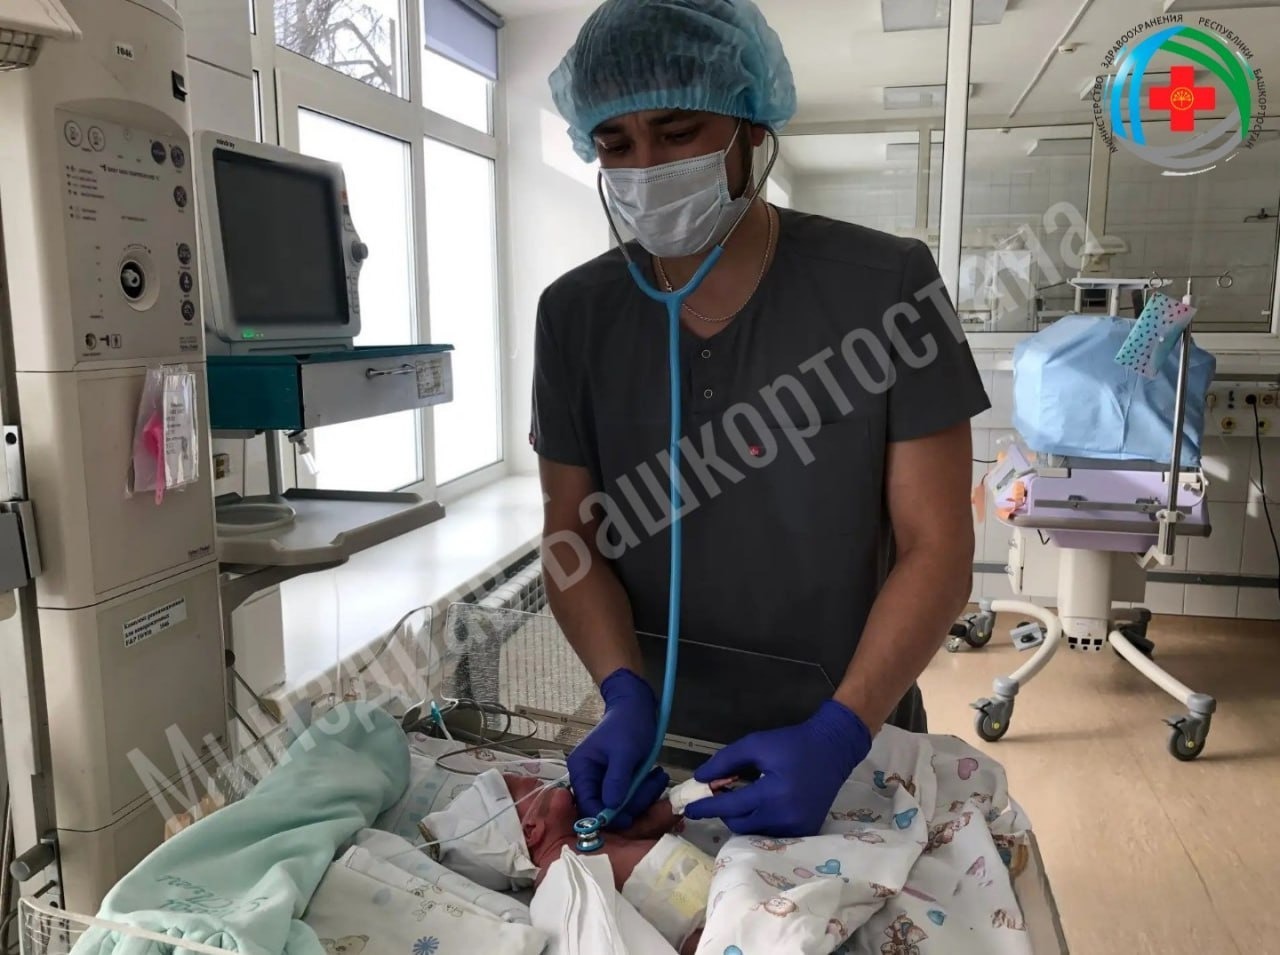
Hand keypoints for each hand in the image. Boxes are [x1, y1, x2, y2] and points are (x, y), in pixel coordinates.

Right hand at [567, 668, 668, 829]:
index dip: (606, 816)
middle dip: (633, 801)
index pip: (587, 804)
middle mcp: (589, 777)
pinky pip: (631, 794)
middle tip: (654, 783)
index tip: (629, 818)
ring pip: (622, 803)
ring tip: (660, 775)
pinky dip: (645, 788)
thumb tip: (610, 808)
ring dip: (644, 794)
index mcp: (582, 769)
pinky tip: (657, 775)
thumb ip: (616, 780)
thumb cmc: (628, 723)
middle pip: (606, 806)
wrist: (638, 705)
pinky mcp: (620, 779)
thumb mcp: (624, 752)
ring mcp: (605, 779)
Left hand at [683, 699, 872, 836]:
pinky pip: (772, 833)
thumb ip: (725, 761)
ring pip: (755, 832)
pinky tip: (760, 806)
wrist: (833, 749)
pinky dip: (760, 822)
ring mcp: (797, 828)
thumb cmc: (792, 744)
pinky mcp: (805, 831)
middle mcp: (785, 817)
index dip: (707, 807)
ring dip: (742, 818)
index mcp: (773, 794)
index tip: (689, 808)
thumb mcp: (756, 744)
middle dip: (725, 812)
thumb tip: (700, 778)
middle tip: (720, 795)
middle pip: (740, 824)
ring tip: (741, 798)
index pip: (731, 807)